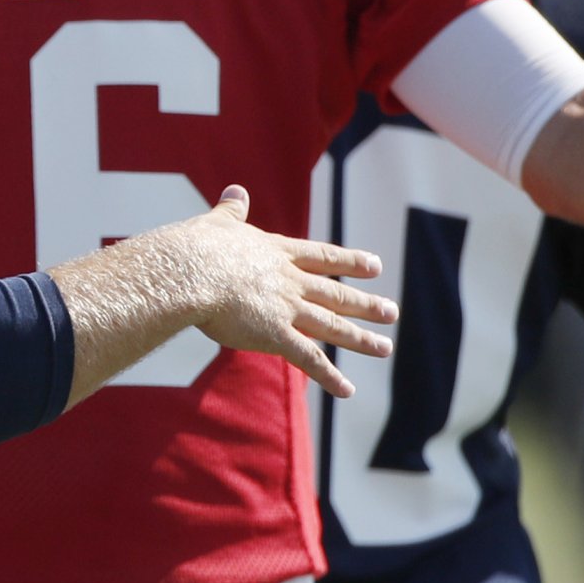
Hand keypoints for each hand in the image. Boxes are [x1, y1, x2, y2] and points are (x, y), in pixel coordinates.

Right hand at [180, 187, 395, 396]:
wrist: (192, 273)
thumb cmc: (197, 248)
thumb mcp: (217, 224)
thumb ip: (230, 211)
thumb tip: (235, 191)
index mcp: (276, 252)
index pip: (322, 257)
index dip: (349, 263)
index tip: (375, 266)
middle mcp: (290, 280)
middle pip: (334, 295)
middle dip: (365, 305)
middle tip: (391, 312)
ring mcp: (287, 308)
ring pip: (331, 326)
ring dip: (360, 339)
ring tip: (385, 348)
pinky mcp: (276, 335)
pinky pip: (309, 359)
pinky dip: (329, 376)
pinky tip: (348, 390)